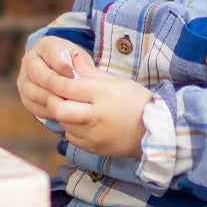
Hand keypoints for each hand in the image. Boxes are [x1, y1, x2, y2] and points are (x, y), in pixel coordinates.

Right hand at [17, 36, 86, 121]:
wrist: (60, 74)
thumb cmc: (73, 64)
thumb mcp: (80, 59)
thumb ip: (80, 63)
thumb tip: (77, 71)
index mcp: (44, 46)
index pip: (51, 53)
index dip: (63, 66)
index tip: (75, 76)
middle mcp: (29, 61)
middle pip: (38, 73)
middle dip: (55, 84)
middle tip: (70, 94)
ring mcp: (24, 80)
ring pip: (33, 91)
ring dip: (51, 100)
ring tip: (67, 105)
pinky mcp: (25, 97)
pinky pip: (34, 106)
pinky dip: (48, 110)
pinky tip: (61, 113)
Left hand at [18, 42, 151, 158]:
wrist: (154, 132)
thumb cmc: (137, 102)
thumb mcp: (117, 81)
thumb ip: (91, 72)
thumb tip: (72, 57)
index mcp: (103, 95)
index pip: (68, 86)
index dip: (55, 81)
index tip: (52, 77)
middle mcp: (96, 116)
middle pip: (60, 109)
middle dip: (53, 100)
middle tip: (58, 95)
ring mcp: (94, 135)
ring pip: (64, 124)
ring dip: (64, 114)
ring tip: (75, 107)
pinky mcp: (94, 149)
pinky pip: (73, 138)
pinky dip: (73, 128)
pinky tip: (83, 122)